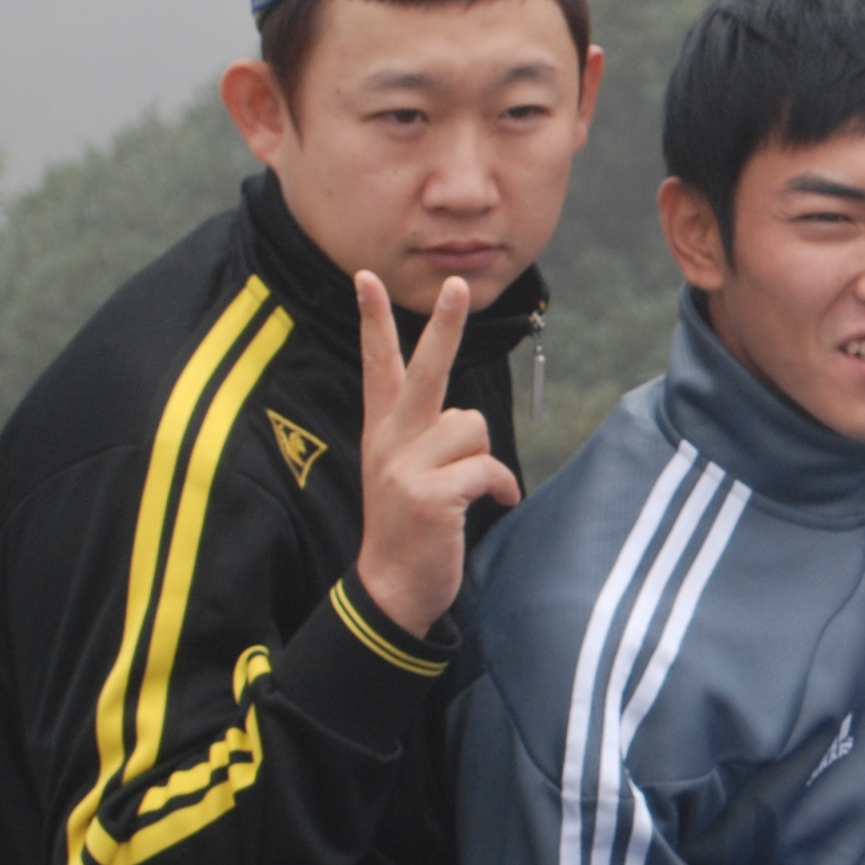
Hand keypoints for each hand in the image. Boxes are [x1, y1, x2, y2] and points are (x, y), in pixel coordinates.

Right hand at [353, 270, 521, 637]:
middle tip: (460, 283)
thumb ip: (431, 438)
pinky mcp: (428, 493)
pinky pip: (488, 468)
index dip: (372, 320)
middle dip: (445, 325)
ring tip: (466, 490)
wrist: (391, 588)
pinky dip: (500, 487)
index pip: (376, 365)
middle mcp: (389, 439)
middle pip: (424, 369)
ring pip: (472, 426)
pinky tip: (493, 504)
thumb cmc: (411, 527)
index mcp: (383, 430)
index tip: (364, 277)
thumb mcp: (408, 474)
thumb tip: (467, 421)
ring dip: (484, 458)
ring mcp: (405, 465)